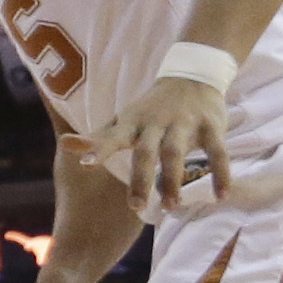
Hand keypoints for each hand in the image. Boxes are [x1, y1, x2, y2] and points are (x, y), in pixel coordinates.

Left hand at [83, 76, 229, 218]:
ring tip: (171, 206)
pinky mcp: (211, 126)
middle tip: (135, 207)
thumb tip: (63, 144)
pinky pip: (217, 152)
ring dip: (173, 180)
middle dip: (140, 178)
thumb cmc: (149, 109)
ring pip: (177, 152)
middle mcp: (156, 122)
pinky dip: (219, 173)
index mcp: (132, 122)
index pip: (112, 136)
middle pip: (145, 151)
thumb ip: (97, 138)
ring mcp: (184, 123)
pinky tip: (219, 196)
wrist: (192, 76)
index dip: (98, 149)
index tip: (85, 165)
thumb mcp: (122, 121)